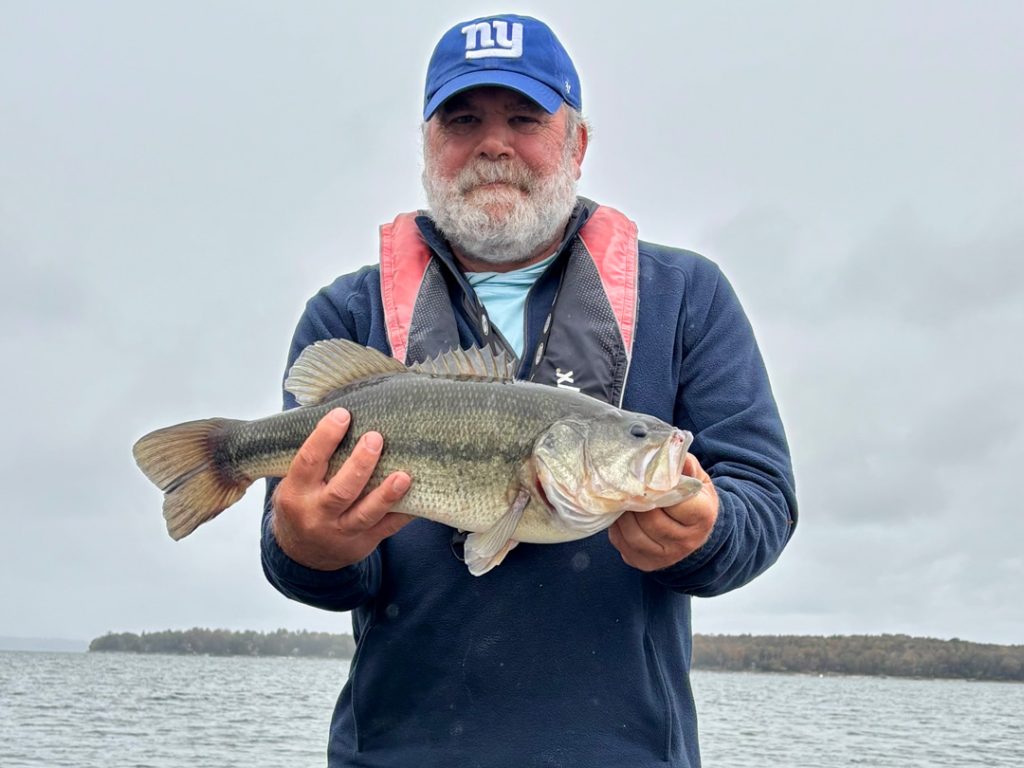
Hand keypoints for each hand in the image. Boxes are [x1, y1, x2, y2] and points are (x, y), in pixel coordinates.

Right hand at [271, 408, 413, 570]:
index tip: (343, 415)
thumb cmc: (303, 505)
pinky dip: (404, 513)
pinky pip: (387, 528)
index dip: (324, 437)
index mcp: (296, 493)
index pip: (308, 462)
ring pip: (365, 514)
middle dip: (360, 464)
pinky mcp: (364, 542)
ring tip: (404, 476)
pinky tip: (419, 497)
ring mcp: (341, 531)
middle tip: (375, 438)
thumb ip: (314, 460)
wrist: (304, 554)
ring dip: (386, 494)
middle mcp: (318, 514)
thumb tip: (342, 415)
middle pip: (341, 491)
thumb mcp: (295, 483)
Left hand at [608, 453, 718, 571]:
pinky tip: (618, 513)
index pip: (674, 500)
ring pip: (633, 533)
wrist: (697, 532)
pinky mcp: (646, 563)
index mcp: (702, 516)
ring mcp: (666, 556)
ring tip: (619, 497)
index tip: (645, 475)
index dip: (657, 487)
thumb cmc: (694, 498)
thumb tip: (662, 447)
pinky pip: (622, 544)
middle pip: (650, 519)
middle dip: (634, 500)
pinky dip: (615, 527)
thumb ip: (682, 462)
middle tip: (623, 484)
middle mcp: (687, 541)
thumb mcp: (697, 477)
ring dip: (622, 513)